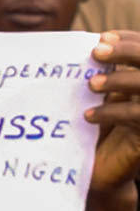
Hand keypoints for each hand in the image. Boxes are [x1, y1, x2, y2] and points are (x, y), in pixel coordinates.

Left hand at [86, 31, 139, 192]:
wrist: (97, 174)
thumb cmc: (91, 132)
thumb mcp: (91, 100)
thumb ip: (92, 76)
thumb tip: (77, 45)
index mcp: (139, 80)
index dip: (128, 40)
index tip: (102, 37)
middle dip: (127, 51)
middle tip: (96, 52)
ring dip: (119, 80)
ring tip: (91, 84)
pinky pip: (136, 116)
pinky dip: (112, 112)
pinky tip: (88, 116)